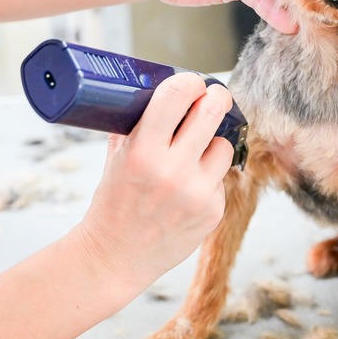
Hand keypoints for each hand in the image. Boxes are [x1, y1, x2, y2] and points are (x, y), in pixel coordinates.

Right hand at [72, 73, 233, 288]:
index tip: (192, 83)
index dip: (190, 82)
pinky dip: (209, 178)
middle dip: (216, 97)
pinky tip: (188, 190)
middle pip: (213, 111)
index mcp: (143, 152)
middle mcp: (173, 170)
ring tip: (192, 154)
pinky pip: (221, 178)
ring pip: (224, 145)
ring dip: (212, 143)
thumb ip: (136, 125)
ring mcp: (197, 193)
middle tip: (213, 97)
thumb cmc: (113, 203)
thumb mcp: (116, 158)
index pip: (177, 95)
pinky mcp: (213, 211)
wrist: (114, 257)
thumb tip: (157, 90)